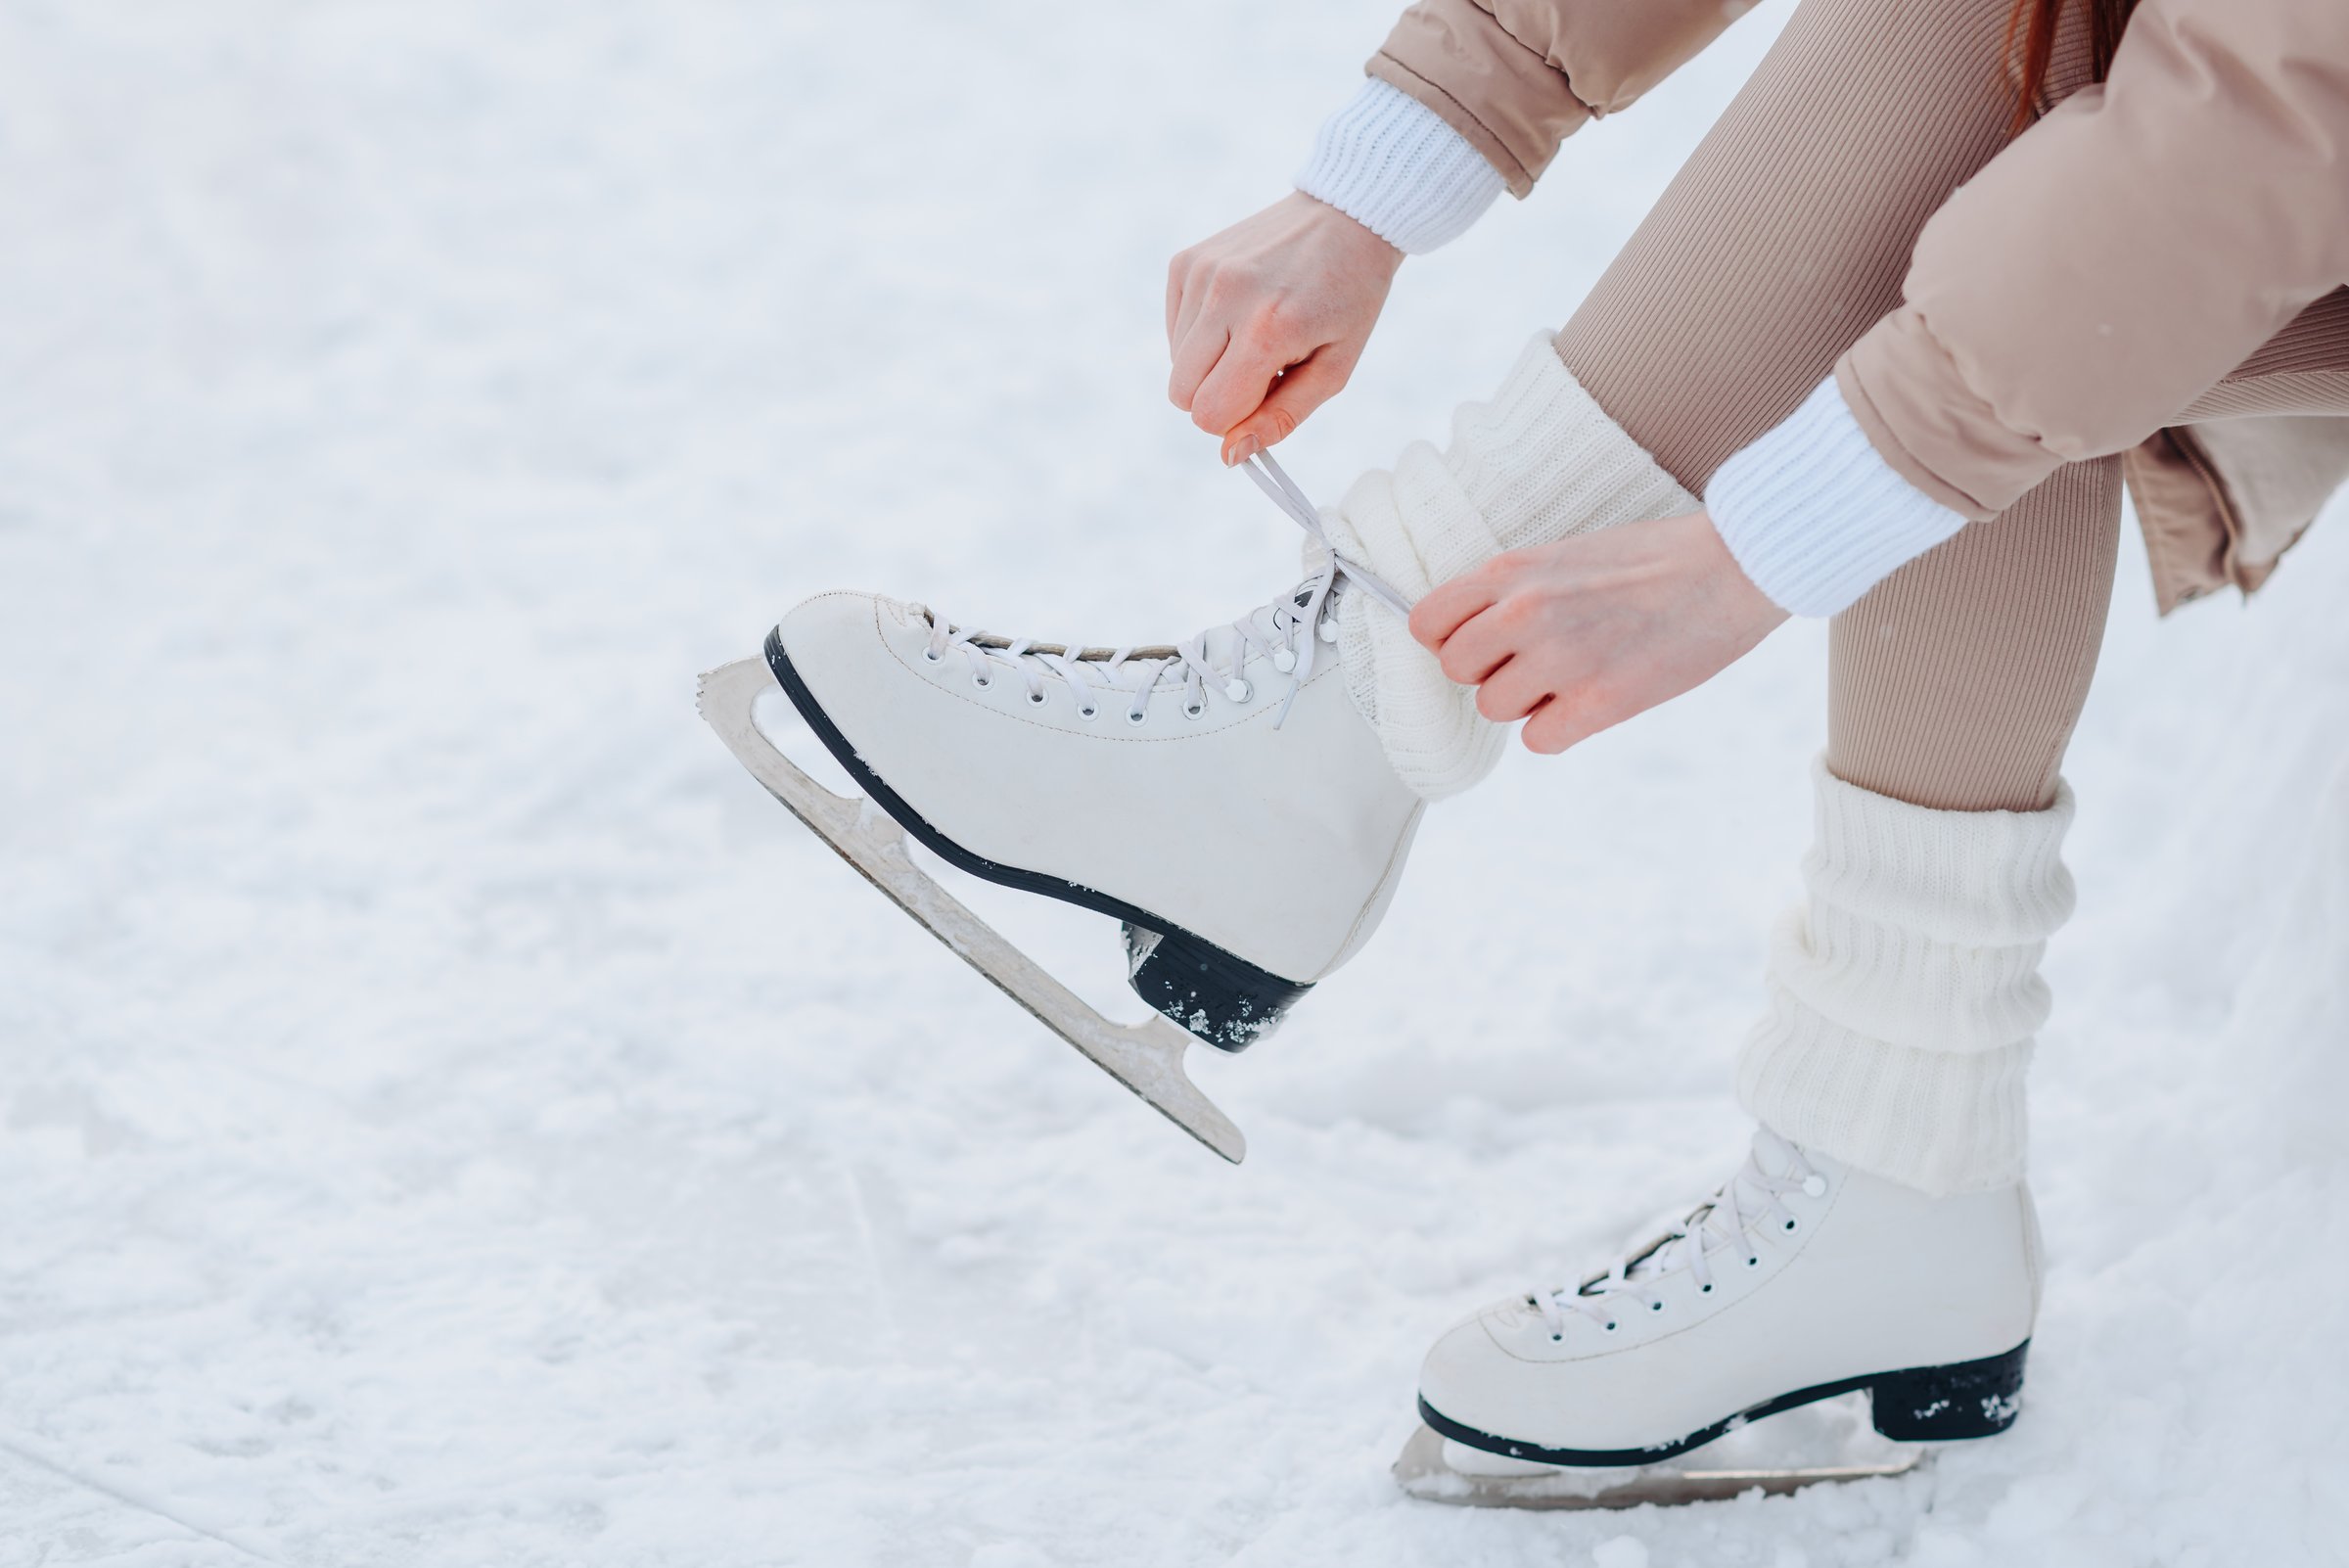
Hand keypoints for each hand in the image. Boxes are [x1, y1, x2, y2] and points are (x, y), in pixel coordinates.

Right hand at [1166, 192, 1402, 464]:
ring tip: (1255, 332)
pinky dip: (1200, 333)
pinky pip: (1174, 329)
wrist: (1346, 215)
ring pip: (1175, 364)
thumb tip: (1230, 454)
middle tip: (1260, 369)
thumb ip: (1281, 417)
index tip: (1265, 396)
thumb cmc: (1348, 298)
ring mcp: (1202, 273)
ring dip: (1211, 363)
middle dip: (1217, 395)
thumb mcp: (1335, 369)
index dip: (1234, 420)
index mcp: (1268, 330)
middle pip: (1182, 394)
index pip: (1209, 414)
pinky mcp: (1187, 260)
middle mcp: (1226, 296)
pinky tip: (1238, 310)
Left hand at [1408, 513, 1789, 753]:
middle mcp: (1526, 613)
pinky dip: (1560, 729)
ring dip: (1527, 702)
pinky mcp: (1600, 700)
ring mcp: (1562, 658)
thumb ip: (1512, 591)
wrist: (1732, 568)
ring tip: (1574, 674)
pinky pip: (1539, 740)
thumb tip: (1468, 634)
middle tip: (1534, 661)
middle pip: (1456, 671)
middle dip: (1490, 671)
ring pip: (1495, 708)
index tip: (1480, 644)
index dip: (1449, 640)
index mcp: (1513, 573)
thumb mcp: (1564, 554)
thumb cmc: (1651, 560)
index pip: (1427, 623)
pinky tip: (1591, 702)